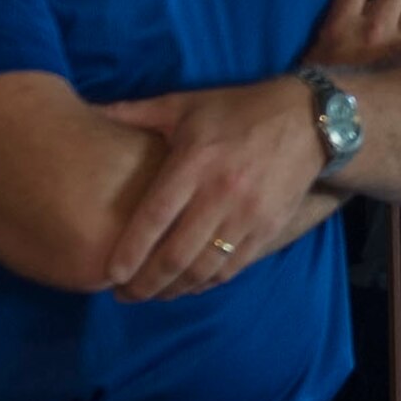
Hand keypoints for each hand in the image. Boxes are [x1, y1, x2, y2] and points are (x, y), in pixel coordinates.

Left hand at [96, 78, 324, 299]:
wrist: (308, 120)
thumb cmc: (238, 110)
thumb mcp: (186, 104)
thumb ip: (137, 112)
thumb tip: (92, 111)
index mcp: (194, 162)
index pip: (155, 217)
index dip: (130, 251)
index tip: (110, 275)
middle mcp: (220, 193)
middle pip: (176, 254)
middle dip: (146, 284)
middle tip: (124, 296)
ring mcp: (247, 215)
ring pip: (204, 269)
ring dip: (174, 290)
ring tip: (153, 296)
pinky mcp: (268, 228)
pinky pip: (232, 268)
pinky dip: (207, 283)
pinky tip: (189, 286)